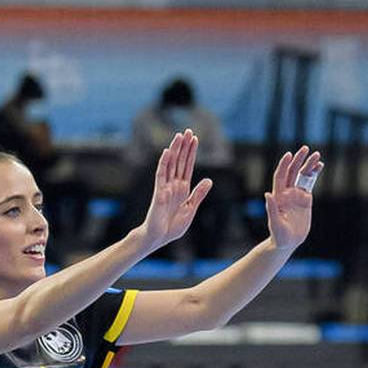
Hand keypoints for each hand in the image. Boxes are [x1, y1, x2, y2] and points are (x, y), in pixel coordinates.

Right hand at [139, 130, 212, 250]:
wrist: (159, 237)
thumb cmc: (172, 226)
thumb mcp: (191, 209)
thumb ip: (198, 194)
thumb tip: (209, 180)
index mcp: (183, 188)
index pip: (188, 166)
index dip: (191, 153)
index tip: (195, 139)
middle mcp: (174, 184)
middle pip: (180, 161)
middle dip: (184, 146)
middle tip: (188, 130)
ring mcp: (166, 187)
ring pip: (171, 164)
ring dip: (175, 150)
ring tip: (179, 135)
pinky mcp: (159, 192)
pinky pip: (161, 175)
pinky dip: (164, 163)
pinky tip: (168, 152)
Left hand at [265, 145, 321, 249]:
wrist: (287, 243)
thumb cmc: (279, 236)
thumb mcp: (275, 224)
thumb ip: (271, 209)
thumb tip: (267, 194)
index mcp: (279, 196)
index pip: (281, 176)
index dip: (284, 165)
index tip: (289, 154)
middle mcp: (287, 193)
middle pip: (292, 171)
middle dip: (299, 160)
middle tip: (306, 148)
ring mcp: (296, 195)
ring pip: (302, 176)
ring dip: (309, 165)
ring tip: (317, 155)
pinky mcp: (305, 199)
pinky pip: (310, 183)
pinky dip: (314, 174)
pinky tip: (320, 166)